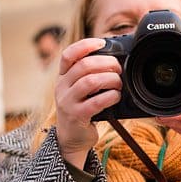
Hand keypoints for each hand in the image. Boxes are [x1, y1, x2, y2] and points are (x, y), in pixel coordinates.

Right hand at [55, 38, 122, 168]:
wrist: (70, 139)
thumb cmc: (81, 110)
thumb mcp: (80, 91)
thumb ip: (90, 76)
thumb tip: (115, 60)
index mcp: (62, 77)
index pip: (68, 55)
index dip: (85, 45)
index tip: (102, 42)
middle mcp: (61, 87)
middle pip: (83, 66)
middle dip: (106, 63)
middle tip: (119, 68)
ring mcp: (67, 102)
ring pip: (90, 82)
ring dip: (110, 80)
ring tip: (118, 83)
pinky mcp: (76, 116)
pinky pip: (96, 102)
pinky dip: (110, 96)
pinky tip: (116, 96)